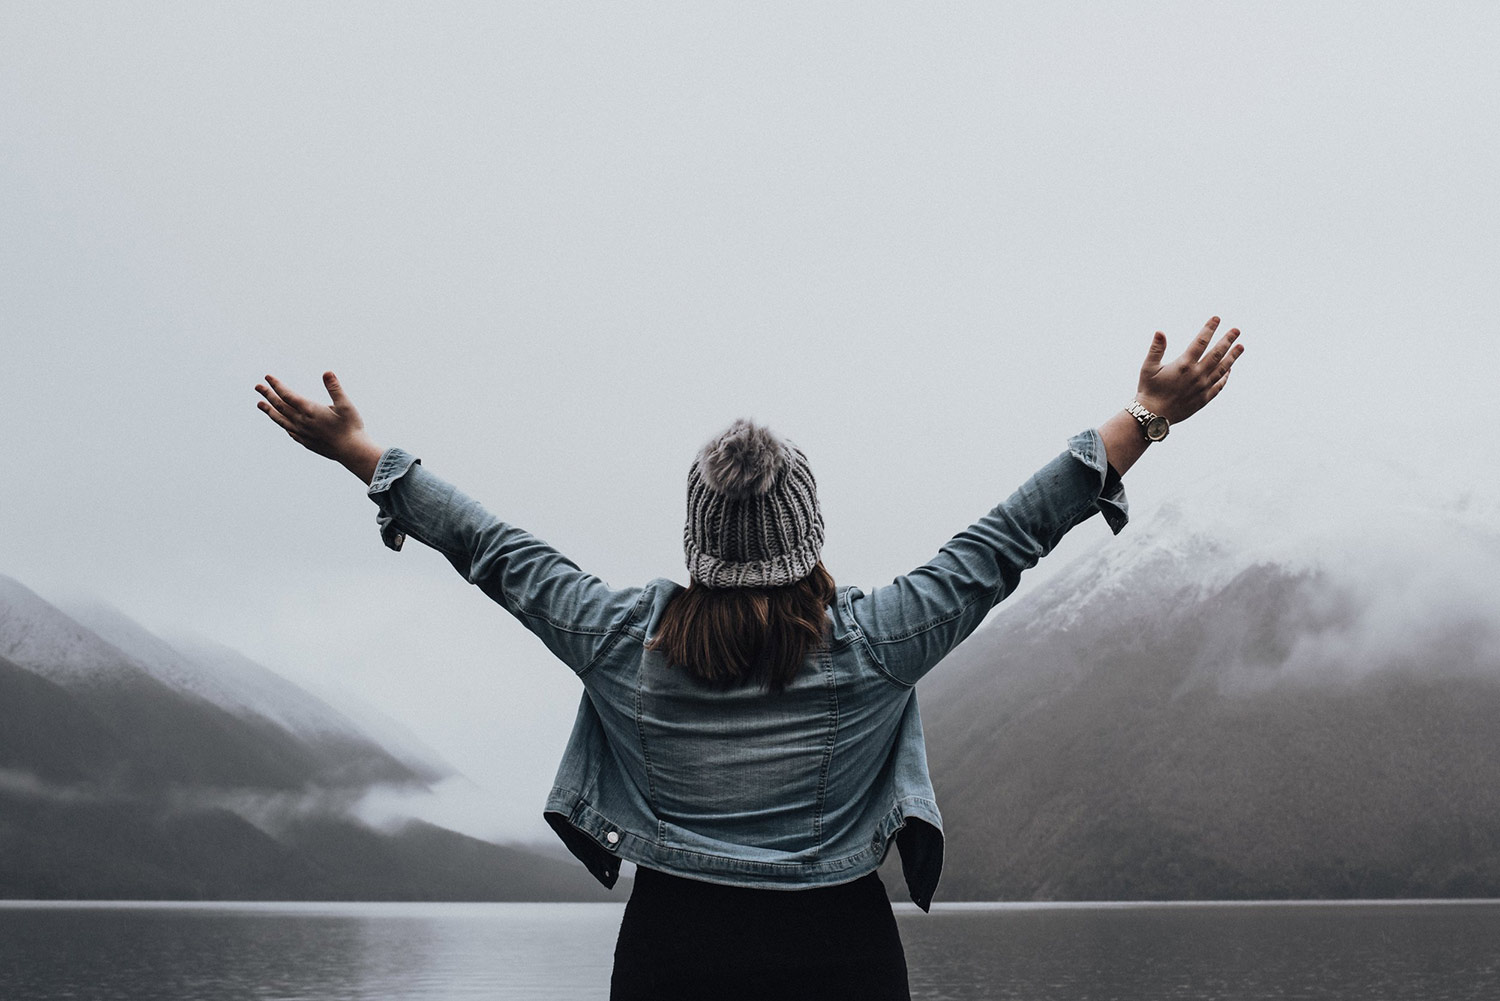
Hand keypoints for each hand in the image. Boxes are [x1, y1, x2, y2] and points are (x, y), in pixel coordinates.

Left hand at [255, 371, 383, 482]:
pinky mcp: (306, 442)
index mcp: (309, 410)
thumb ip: (335, 388)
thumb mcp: (346, 405)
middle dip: (268, 395)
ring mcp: (303, 433)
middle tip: (257, 387)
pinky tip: (282, 423)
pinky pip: (290, 431)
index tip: (267, 377)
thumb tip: (327, 372)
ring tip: (260, 404)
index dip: (277, 385)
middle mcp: (302, 422)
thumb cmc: (351, 427)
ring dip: (270, 411)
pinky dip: (283, 424)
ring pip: (281, 420)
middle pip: (280, 406)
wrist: (352, 451)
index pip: (288, 395)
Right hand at [1135, 317, 1243, 422]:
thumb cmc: (1148, 390)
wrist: (1152, 416)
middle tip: (1236, 330)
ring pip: (1222, 368)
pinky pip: (1219, 385)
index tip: (1217, 318)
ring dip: (1232, 356)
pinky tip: (1230, 369)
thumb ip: (1156, 349)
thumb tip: (1160, 332)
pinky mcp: (1204, 399)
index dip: (1209, 329)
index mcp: (1183, 365)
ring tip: (1241, 346)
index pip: (1200, 342)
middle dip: (1227, 340)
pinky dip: (1226, 376)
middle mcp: (1197, 375)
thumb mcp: (1148, 368)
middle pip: (1217, 353)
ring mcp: (1202, 387)